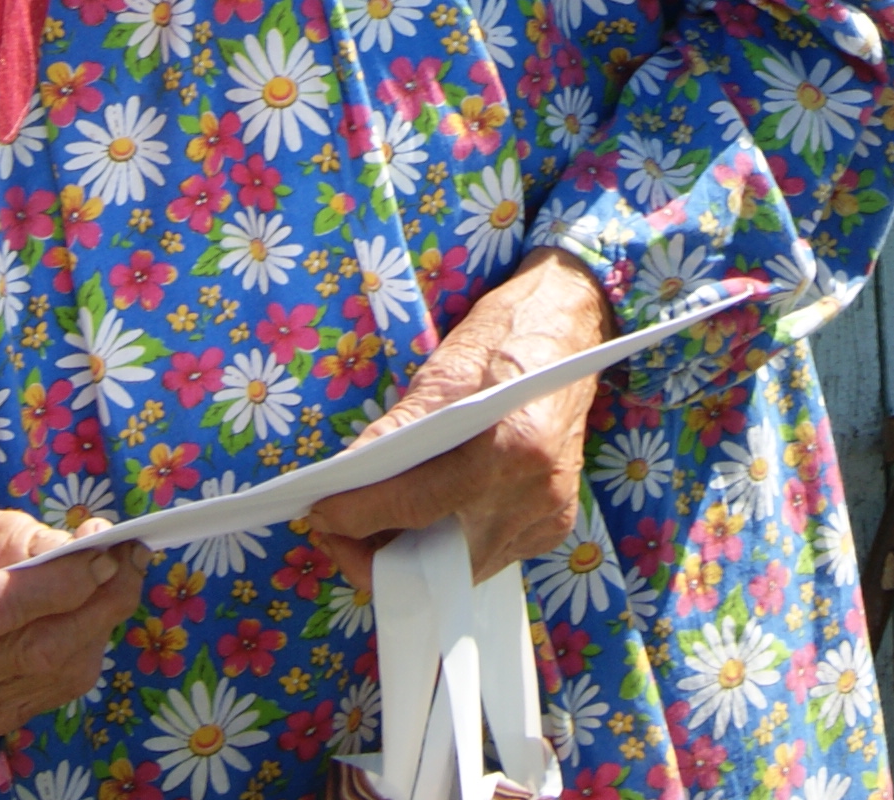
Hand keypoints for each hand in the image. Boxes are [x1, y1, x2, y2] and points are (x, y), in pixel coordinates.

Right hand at [0, 480, 155, 741]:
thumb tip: (76, 550)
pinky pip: (53, 689)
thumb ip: (6, 534)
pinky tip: (88, 608)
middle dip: (98, 601)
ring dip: (100, 622)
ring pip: (54, 673)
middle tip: (129, 555)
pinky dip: (84, 647)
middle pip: (34, 650)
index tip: (106, 549)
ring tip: (117, 573)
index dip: (60, 584)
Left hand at [303, 251, 612, 587]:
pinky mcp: (553, 527)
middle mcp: (538, 492)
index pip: (419, 504)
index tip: (319, 512)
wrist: (574, 325)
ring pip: (460, 568)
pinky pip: (486, 557)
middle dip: (378, 553)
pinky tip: (425, 516)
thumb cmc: (508, 333)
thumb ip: (399, 428)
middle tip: (337, 527)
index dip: (359, 514)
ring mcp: (550, 515)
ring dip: (411, 553)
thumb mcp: (446, 367)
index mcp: (514, 444)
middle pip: (438, 558)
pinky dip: (449, 545)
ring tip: (372, 522)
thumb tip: (346, 475)